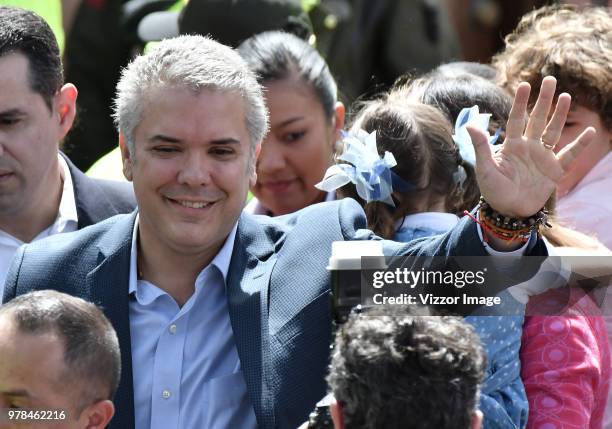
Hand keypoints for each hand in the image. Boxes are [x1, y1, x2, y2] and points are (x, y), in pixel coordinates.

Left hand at [467, 76, 594, 217]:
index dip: (521, 102)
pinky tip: (590, 132)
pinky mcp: (555, 171)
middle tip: (549, 80)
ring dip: (560, 115)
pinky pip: (569, 155)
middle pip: (537, 119)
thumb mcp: (485, 169)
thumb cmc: (493, 190)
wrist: (508, 211)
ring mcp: (543, 157)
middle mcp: (528, 147)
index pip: (516, 119)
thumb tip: (470, 125)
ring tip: (566, 96)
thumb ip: (481, 147)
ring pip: (553, 131)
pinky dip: (580, 145)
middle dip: (543, 100)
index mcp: (511, 145)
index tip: (524, 84)